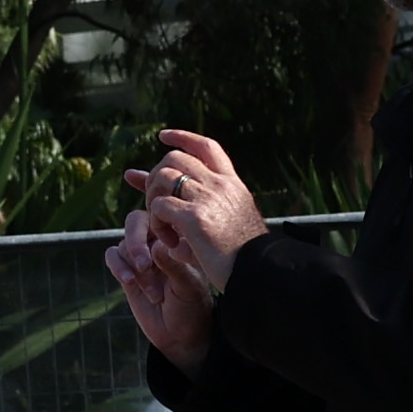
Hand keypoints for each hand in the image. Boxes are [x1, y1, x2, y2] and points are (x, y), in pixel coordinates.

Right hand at [106, 209, 214, 370]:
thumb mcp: (189, 286)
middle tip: (145, 264)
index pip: (162, 213)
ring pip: (124, 243)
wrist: (181, 334)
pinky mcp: (127, 271)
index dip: (155, 217)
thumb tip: (155, 246)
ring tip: (151, 290)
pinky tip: (129, 281)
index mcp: (178, 236)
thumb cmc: (192, 306)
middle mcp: (158, 241)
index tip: (163, 239)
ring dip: (133, 265)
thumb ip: (173, 266)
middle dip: (136, 241)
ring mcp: (141, 256)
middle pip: (136, 221)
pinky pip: (113, 257)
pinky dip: (118, 266)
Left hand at [123, 127, 265, 294]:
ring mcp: (207, 198)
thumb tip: (171, 208)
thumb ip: (206, 210)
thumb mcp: (231, 225)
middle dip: (156, 175)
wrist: (259, 274)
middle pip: (176, 158)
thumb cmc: (245, 258)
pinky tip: (169, 242)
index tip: (163, 137)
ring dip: (153, 199)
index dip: (182, 137)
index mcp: (232, 184)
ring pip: (163, 177)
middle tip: (155, 201)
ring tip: (161, 225)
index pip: (206, 147)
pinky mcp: (194, 218)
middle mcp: (220, 185)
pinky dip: (156, 223)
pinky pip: (160, 207)